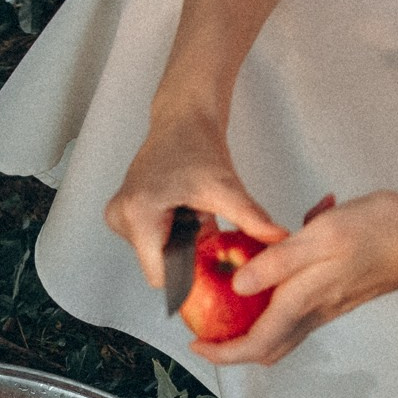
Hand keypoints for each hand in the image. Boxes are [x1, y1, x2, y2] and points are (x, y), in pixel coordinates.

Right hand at [103, 99, 285, 295]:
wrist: (182, 120)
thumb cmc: (197, 145)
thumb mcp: (225, 186)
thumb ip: (250, 217)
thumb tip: (277, 239)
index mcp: (139, 214)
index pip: (160, 275)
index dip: (189, 277)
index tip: (212, 264)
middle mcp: (121, 218)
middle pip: (159, 265)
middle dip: (187, 256)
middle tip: (205, 227)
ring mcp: (119, 217)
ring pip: (157, 255)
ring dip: (181, 245)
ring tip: (195, 216)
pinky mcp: (123, 215)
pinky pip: (152, 243)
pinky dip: (173, 236)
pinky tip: (186, 214)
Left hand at [191, 190, 397, 365]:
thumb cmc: (383, 229)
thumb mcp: (323, 234)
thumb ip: (278, 262)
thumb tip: (239, 285)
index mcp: (305, 300)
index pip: (256, 344)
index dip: (222, 352)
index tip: (196, 345)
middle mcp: (315, 311)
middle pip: (267, 346)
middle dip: (233, 345)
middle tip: (206, 328)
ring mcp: (329, 305)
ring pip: (282, 329)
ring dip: (253, 320)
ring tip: (228, 295)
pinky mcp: (339, 293)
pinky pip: (298, 307)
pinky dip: (277, 296)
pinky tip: (275, 259)